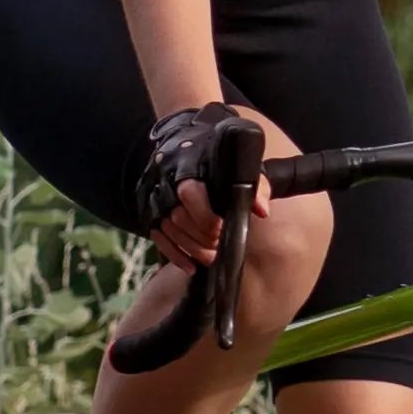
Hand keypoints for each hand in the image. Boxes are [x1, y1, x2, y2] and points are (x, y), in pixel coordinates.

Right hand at [141, 100, 290, 263]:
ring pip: (170, 230)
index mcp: (189, 170)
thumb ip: (255, 186)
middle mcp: (168, 185)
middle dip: (200, 238)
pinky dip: (174, 255)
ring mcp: (156, 200)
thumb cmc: (216, 160)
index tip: (220, 229)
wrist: (183, 146)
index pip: (190, 194)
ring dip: (191, 249)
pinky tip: (190, 267)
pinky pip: (158, 238)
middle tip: (218, 247)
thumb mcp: (238, 166)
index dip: (205, 216)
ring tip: (211, 258)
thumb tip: (262, 211)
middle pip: (179, 218)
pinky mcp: (150, 213)